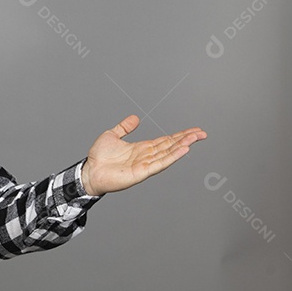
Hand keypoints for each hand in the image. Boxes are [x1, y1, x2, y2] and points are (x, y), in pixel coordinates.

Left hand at [80, 115, 205, 195]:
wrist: (89, 171)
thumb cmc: (98, 157)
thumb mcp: (112, 135)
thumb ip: (124, 127)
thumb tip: (135, 118)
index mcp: (142, 148)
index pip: (165, 140)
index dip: (179, 135)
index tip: (194, 131)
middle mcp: (146, 156)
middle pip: (170, 146)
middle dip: (186, 139)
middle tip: (202, 133)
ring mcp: (145, 164)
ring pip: (168, 153)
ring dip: (182, 146)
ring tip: (195, 138)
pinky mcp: (142, 172)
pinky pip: (160, 163)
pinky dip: (172, 156)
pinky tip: (183, 150)